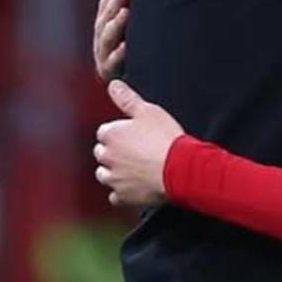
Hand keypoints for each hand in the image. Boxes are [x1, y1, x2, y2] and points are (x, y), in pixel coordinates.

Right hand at [93, 0, 132, 80]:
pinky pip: (112, 62)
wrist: (120, 75)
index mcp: (107, 14)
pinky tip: (127, 47)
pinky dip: (119, 54)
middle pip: (108, 9)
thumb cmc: (123, 37)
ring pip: (107, 34)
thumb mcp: (122, 9)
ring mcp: (104, 49)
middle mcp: (102, 29)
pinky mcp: (109, 69)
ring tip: (125, 11)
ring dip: (116, 22)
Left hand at [94, 80, 183, 206]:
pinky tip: (135, 185)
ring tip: (134, 167)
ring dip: (114, 171)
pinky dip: (122, 191)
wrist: (179, 169)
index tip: (133, 134)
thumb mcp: (148, 111)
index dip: (119, 132)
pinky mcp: (123, 197)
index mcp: (110, 135)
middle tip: (136, 149)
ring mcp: (113, 179)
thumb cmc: (165, 138)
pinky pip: (116, 195)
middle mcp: (106, 158)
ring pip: (104, 174)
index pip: (105, 131)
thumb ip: (127, 98)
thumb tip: (113, 84)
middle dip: (113, 151)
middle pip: (102, 153)